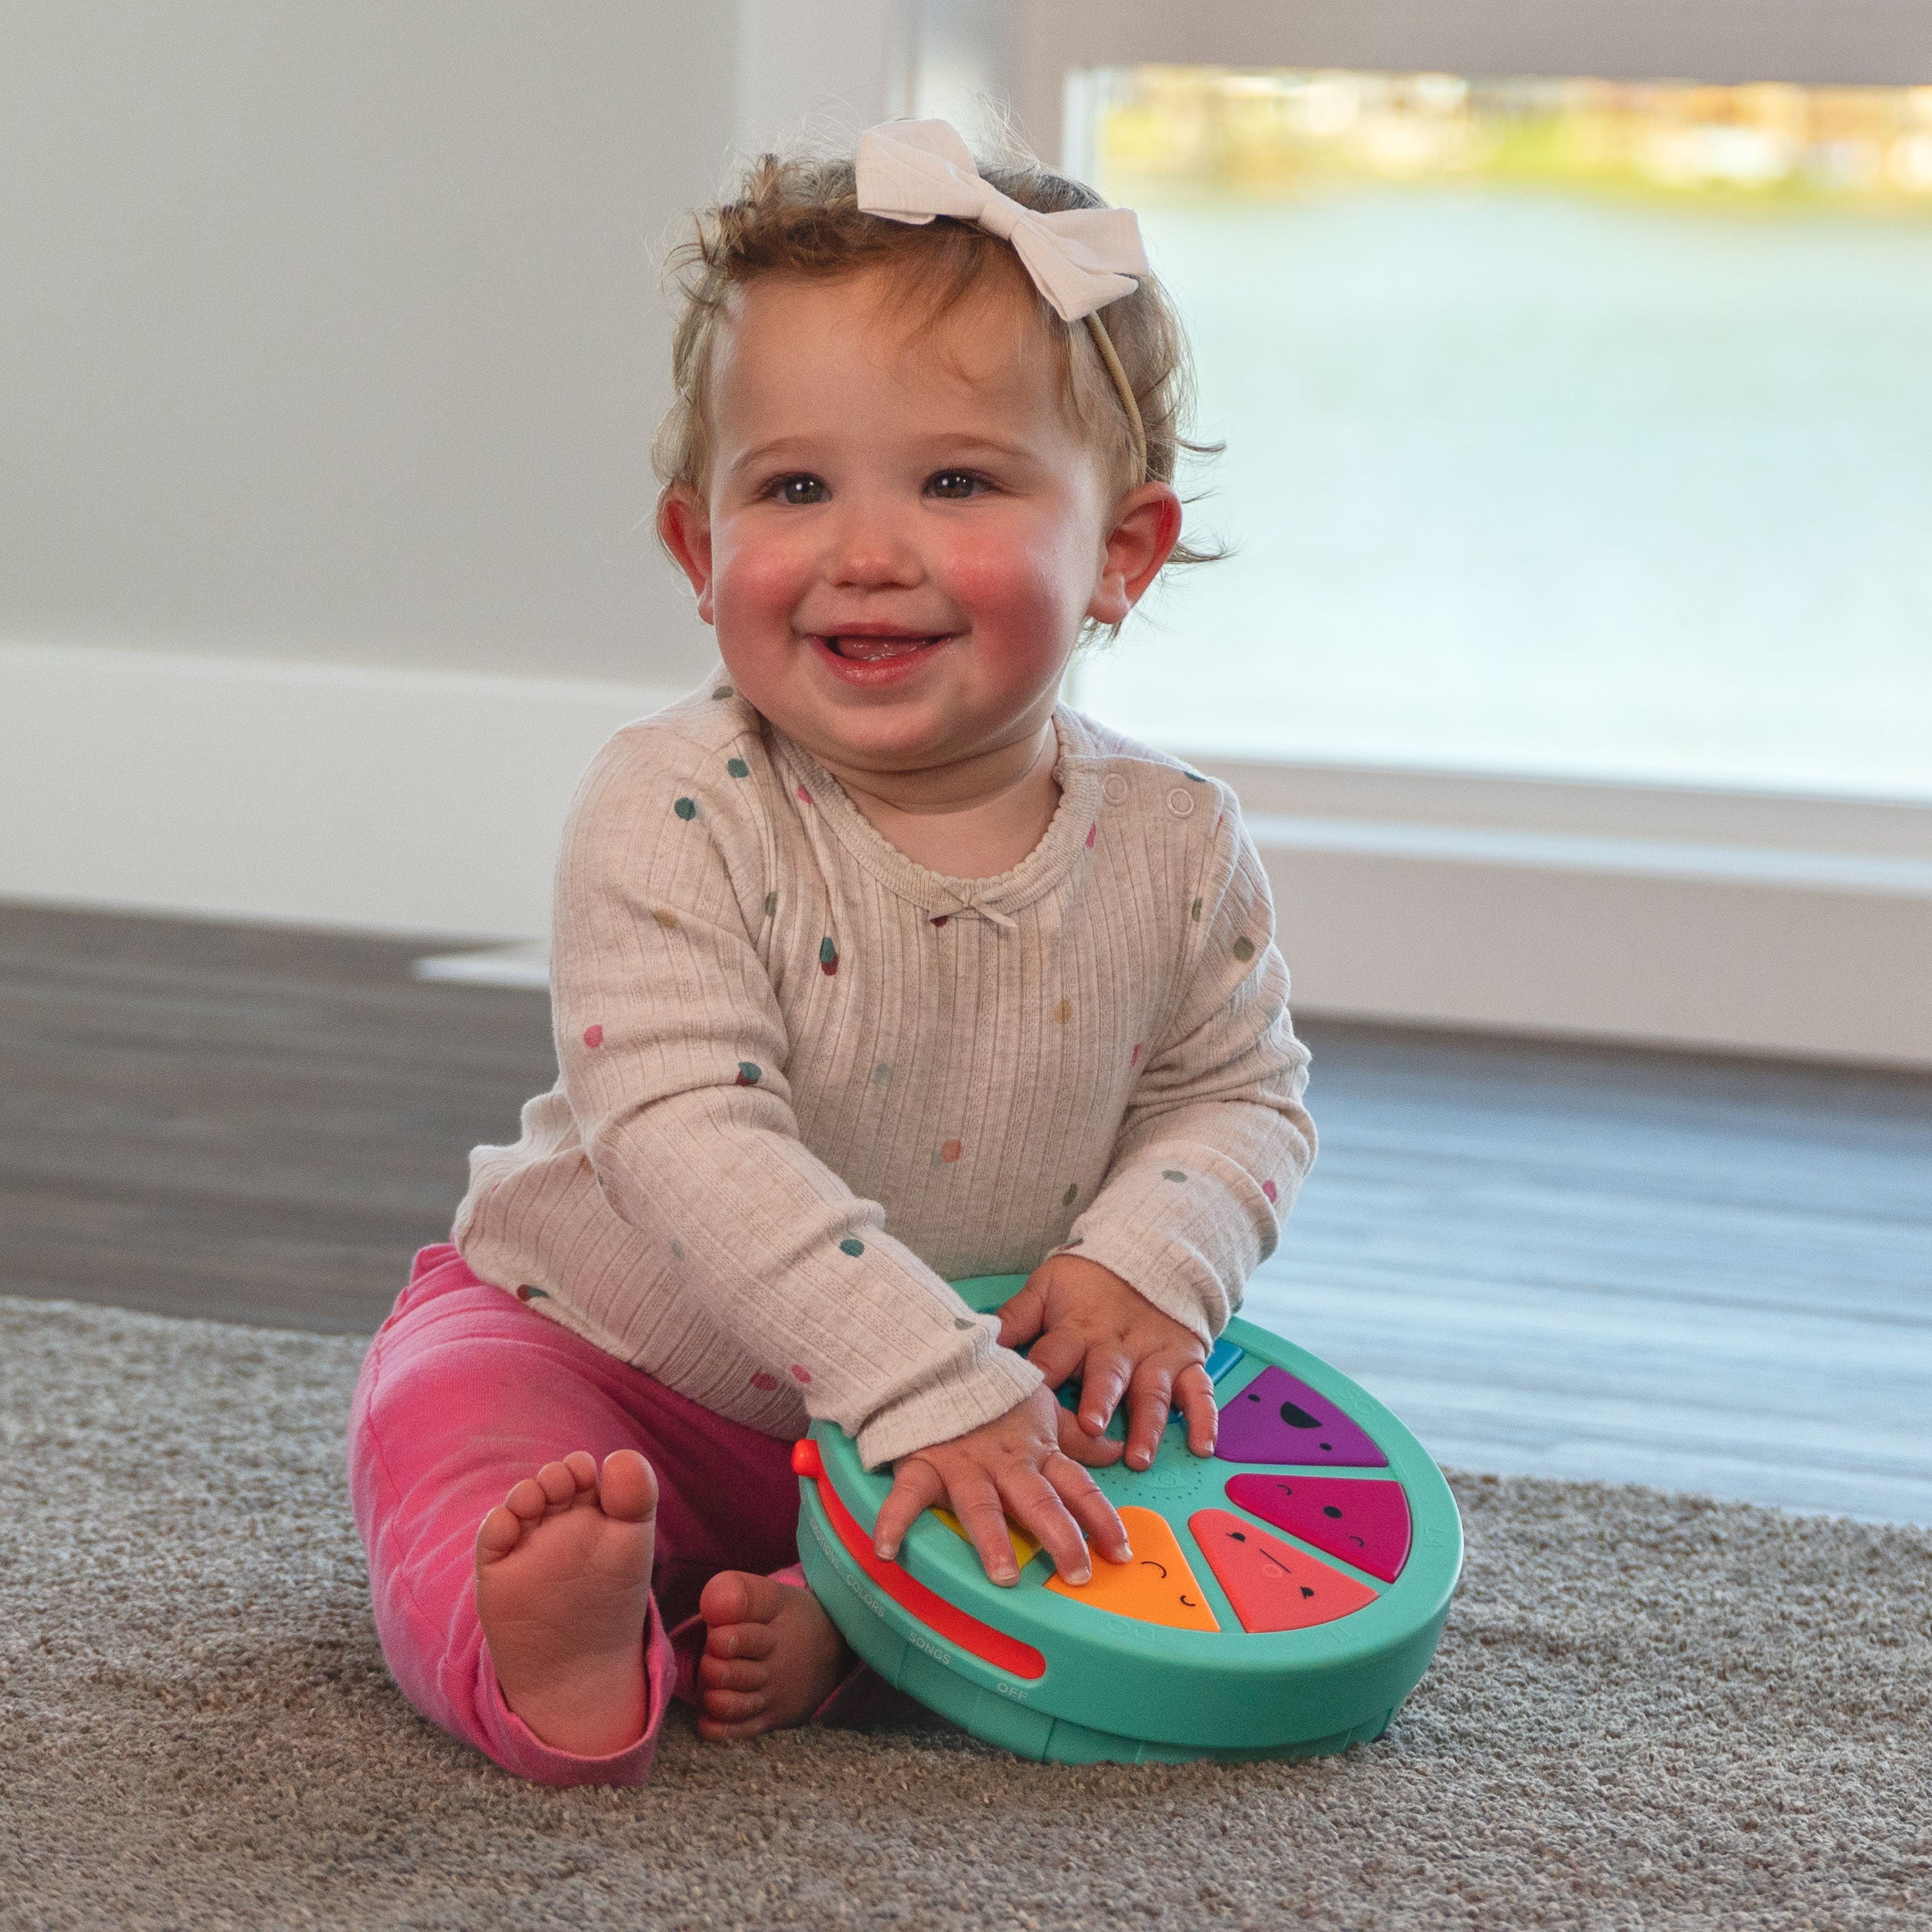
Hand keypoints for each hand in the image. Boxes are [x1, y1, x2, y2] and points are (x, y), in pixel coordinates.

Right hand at [871, 1385, 1131, 1586]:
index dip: (1101, 1518)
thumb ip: (1076, 1436)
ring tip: (1004, 1575)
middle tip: (1078, 1573)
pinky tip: (887, 1550)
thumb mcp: (1040, 1407)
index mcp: (1036, 1452)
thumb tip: (1116, 1451)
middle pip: (1038, 1501)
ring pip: (981, 1504)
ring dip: (993, 1538)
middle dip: (1060, 1537)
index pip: (1077, 1487)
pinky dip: (895, 1520)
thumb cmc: (993, 1387)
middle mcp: (1005, 1463)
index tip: (1120, 1552)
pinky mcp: (923, 1461)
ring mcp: (963, 1464)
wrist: (939, 1355)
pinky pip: (907, 1494)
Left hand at [997, 1253, 1216, 1471]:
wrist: (1146, 1252)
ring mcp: (1154, 1355)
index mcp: (1077, 1329)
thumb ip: (1016, 1317)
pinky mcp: (1185, 1361)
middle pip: (1107, 1374)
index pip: (1054, 1354)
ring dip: (1148, 1424)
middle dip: (1100, 1399)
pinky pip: (1199, 1392)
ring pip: (1152, 1391)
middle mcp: (1117, 1345)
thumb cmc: (1086, 1282)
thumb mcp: (1046, 1289)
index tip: (1029, 1399)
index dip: (1041, 1374)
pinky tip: (1202, 1447)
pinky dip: (1205, 1419)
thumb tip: (975, 1336)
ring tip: (1139, 1455)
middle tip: (1091, 1426)